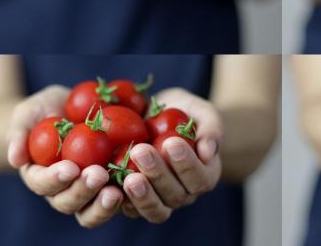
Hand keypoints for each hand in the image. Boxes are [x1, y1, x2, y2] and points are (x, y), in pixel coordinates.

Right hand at [7, 86, 123, 227]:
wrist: (75, 109)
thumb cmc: (46, 110)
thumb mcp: (29, 113)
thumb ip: (19, 132)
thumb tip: (15, 158)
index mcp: (40, 176)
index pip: (43, 184)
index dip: (54, 179)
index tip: (69, 167)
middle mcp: (63, 190)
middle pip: (69, 202)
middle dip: (83, 191)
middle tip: (99, 174)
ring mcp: (89, 192)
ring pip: (93, 210)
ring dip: (104, 204)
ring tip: (118, 190)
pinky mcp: (113, 186)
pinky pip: (121, 198)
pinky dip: (130, 194)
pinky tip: (141, 181)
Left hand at [119, 88, 221, 222]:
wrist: (155, 117)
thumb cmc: (183, 111)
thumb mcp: (200, 111)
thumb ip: (211, 128)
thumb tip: (208, 150)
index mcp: (205, 175)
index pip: (200, 179)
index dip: (187, 165)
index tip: (171, 142)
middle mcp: (185, 194)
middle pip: (176, 196)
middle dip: (158, 174)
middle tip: (140, 151)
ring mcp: (160, 201)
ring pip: (155, 209)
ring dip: (141, 194)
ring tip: (127, 176)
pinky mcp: (136, 201)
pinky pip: (130, 209)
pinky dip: (120, 200)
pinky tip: (109, 185)